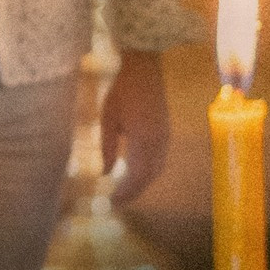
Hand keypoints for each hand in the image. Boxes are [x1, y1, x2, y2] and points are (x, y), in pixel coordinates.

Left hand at [100, 50, 170, 205]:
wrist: (145, 67)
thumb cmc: (122, 90)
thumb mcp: (108, 119)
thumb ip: (107, 147)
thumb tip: (104, 174)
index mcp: (144, 139)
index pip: (138, 176)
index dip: (126, 192)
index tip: (112, 203)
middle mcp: (159, 141)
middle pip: (149, 176)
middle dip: (133, 191)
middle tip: (115, 202)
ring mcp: (165, 136)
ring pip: (156, 169)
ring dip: (141, 182)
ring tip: (123, 191)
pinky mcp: (165, 131)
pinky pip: (159, 159)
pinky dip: (147, 171)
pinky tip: (134, 173)